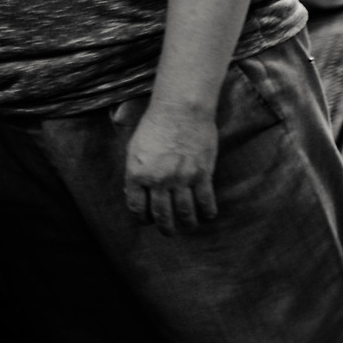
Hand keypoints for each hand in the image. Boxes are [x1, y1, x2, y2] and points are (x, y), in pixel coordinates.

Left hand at [122, 101, 219, 234]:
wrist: (181, 110)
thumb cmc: (155, 124)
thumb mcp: (134, 148)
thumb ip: (136, 171)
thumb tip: (139, 189)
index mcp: (137, 174)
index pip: (138, 207)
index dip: (143, 217)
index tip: (148, 220)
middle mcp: (158, 181)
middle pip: (161, 215)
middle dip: (165, 228)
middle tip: (169, 232)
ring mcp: (182, 179)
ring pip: (184, 212)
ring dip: (186, 223)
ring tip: (188, 226)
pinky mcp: (202, 174)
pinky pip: (205, 200)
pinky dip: (207, 212)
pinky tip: (207, 215)